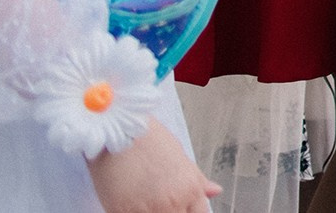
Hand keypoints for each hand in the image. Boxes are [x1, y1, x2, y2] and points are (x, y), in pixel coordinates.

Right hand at [87, 120, 219, 212]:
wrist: (120, 131)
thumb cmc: (150, 140)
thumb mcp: (181, 158)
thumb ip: (198, 181)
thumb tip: (215, 191)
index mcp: (191, 190)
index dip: (190, 212)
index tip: (182, 208)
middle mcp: (172, 203)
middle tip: (162, 204)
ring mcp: (146, 210)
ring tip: (147, 203)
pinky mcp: (121, 212)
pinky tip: (131, 205)